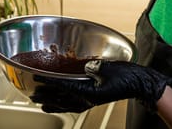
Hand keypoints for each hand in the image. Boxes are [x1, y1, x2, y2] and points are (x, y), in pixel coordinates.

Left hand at [30, 60, 171, 112]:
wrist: (139, 83)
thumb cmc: (128, 77)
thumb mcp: (109, 69)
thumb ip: (94, 67)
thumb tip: (85, 67)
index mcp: (90, 92)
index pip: (64, 86)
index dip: (49, 81)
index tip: (37, 77)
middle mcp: (88, 99)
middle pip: (60, 99)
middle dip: (45, 96)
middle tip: (32, 94)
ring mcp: (90, 100)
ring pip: (65, 104)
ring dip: (52, 103)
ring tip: (40, 104)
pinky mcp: (94, 98)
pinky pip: (74, 104)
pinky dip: (63, 104)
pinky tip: (60, 103)